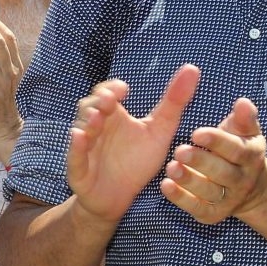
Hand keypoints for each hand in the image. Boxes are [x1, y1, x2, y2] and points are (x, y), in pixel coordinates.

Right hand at [68, 64, 199, 227]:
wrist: (120, 197)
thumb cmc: (137, 160)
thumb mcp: (160, 130)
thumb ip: (174, 101)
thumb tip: (192, 68)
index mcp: (113, 115)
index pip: (107, 93)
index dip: (112, 89)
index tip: (124, 89)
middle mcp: (96, 127)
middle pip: (89, 107)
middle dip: (98, 102)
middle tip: (110, 99)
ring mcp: (85, 148)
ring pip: (81, 130)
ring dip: (88, 122)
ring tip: (98, 117)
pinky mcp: (79, 170)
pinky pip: (74, 156)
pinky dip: (76, 147)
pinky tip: (80, 137)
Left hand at [162, 97, 266, 224]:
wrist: (253, 189)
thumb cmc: (241, 150)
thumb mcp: (247, 133)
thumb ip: (244, 117)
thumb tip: (242, 102)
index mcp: (251, 156)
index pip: (235, 149)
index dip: (217, 141)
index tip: (196, 133)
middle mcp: (243, 180)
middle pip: (222, 172)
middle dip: (201, 162)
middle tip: (179, 150)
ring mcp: (229, 199)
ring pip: (209, 192)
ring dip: (189, 180)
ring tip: (171, 168)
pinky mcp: (214, 214)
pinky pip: (197, 208)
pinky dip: (181, 198)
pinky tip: (166, 186)